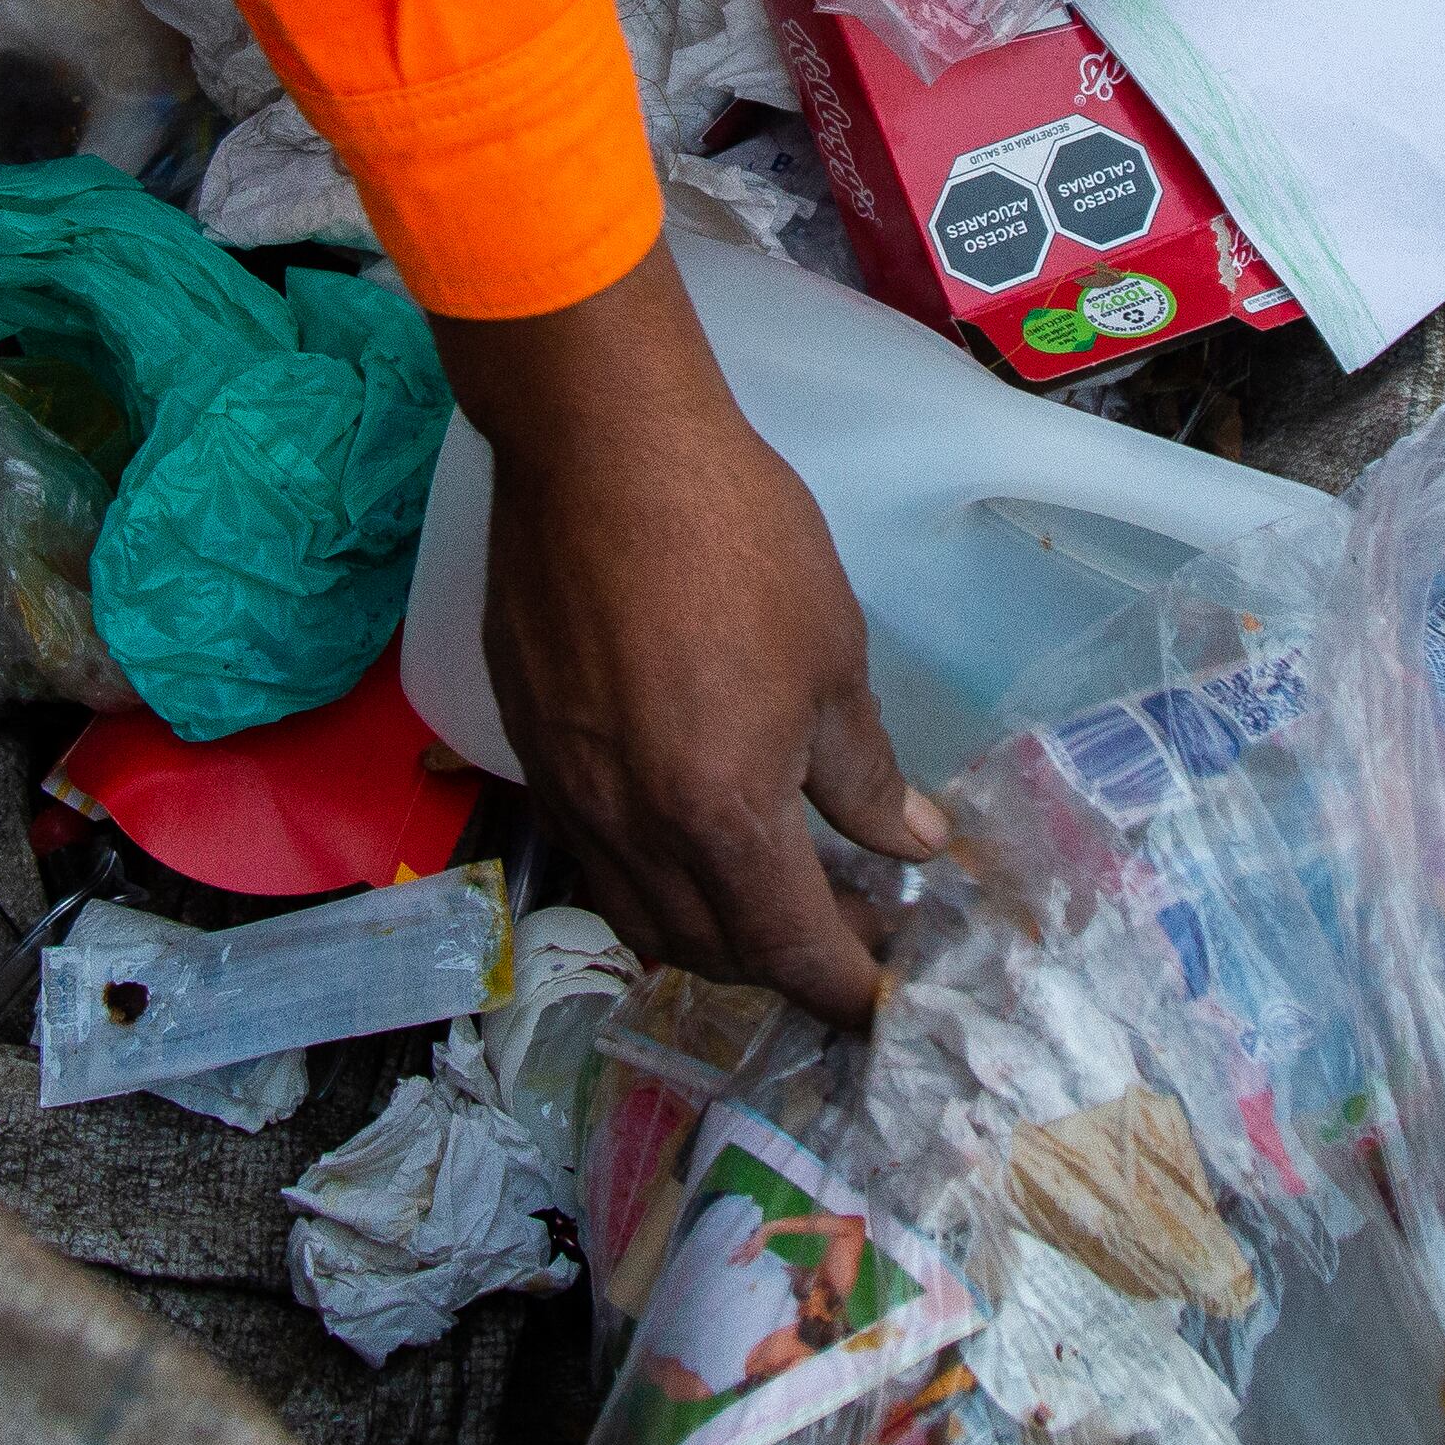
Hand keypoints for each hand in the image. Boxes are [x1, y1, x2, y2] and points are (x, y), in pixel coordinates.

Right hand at [435, 242, 945, 1022]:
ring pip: (642, 916)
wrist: (599, 449)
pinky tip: (696, 828)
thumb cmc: (735, 539)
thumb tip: (912, 846)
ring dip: (717, 930)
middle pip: (712, 952)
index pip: (792, 953)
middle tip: (858, 926)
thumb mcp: (831, 658)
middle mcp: (631, 832)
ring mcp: (568, 795)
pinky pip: (595, 858)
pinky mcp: (532, 750)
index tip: (893, 995)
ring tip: (781, 890)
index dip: (850, 989)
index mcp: (719, 818)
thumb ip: (865, 774)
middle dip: (789, 964)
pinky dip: (655, 877)